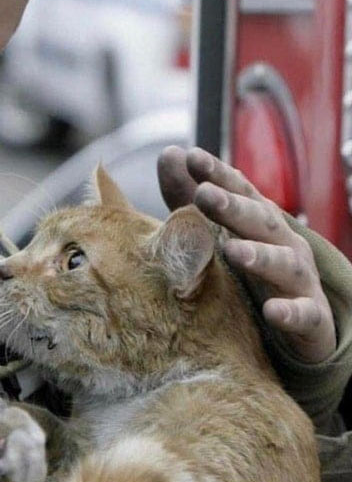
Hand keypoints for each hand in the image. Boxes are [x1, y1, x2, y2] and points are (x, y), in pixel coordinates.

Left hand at [158, 145, 335, 362]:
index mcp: (259, 224)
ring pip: (284, 264)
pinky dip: (291, 312)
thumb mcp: (218, 233)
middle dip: (234, 207)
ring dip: (261, 256)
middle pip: (260, 222)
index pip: (240, 192)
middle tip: (204, 195)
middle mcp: (284, 245)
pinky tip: (272, 312)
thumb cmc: (250, 274)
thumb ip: (190, 198)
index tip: (192, 157)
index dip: (218, 174)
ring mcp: (300, 281)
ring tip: (234, 251)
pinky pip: (305, 315)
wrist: (297, 328)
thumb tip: (170, 153)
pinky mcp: (311, 319)